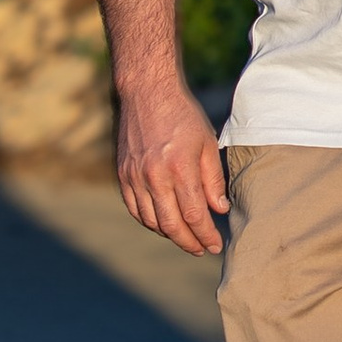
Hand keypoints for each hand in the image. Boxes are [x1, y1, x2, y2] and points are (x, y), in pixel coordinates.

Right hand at [116, 76, 229, 258]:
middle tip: (201, 249)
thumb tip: (219, 210)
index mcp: (179, 168)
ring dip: (169, 235)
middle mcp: (154, 176)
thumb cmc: (182, 116)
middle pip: (171, 225)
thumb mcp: (207, 143)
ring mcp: (134, 177)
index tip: (215, 245)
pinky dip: (149, 222)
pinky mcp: (123, 175)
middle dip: (188, 242)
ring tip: (185, 237)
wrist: (146, 92)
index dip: (205, 235)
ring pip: (151, 221)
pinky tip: (163, 223)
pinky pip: (135, 209)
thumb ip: (213, 179)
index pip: (194, 214)